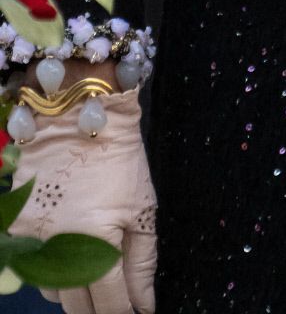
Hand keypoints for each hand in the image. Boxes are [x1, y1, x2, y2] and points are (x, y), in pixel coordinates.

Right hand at [9, 85, 155, 311]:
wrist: (76, 116)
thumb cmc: (119, 157)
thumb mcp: (142, 207)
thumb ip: (142, 262)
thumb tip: (144, 304)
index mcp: (95, 244)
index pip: (110, 304)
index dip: (126, 313)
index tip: (137, 313)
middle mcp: (57, 250)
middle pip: (78, 307)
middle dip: (101, 308)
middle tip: (118, 299)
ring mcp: (31, 243)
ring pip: (55, 292)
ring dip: (77, 292)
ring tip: (97, 273)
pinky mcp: (16, 230)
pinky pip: (35, 269)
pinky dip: (55, 270)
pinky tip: (74, 252)